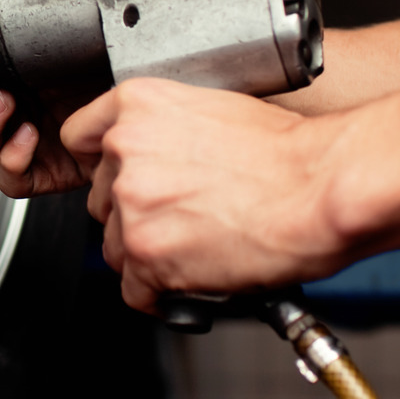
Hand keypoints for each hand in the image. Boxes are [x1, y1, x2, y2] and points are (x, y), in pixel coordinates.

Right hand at [0, 0, 96, 196]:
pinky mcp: (50, 168)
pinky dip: (12, 159)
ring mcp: (29, 137)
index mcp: (1, 70)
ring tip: (4, 104)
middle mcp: (12, 104)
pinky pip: (12, 178)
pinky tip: (27, 137)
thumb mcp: (30, 21)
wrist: (148, 70)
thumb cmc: (98, 45)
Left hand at [60, 77, 351, 312]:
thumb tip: (156, 159)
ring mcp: (132, 204)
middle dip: (136, 214)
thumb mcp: (214, 111)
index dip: (104, 165)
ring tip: (199, 249)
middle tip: (184, 219)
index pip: (79, 138)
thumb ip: (166, 131)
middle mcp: (124, 150)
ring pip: (116, 247)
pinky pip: (135, 290)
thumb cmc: (288, 153)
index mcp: (137, 104)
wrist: (320, 188)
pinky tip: (197, 278)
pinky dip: (163, 294)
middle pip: (102, 198)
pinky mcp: (147, 255)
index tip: (120, 178)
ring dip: (150, 256)